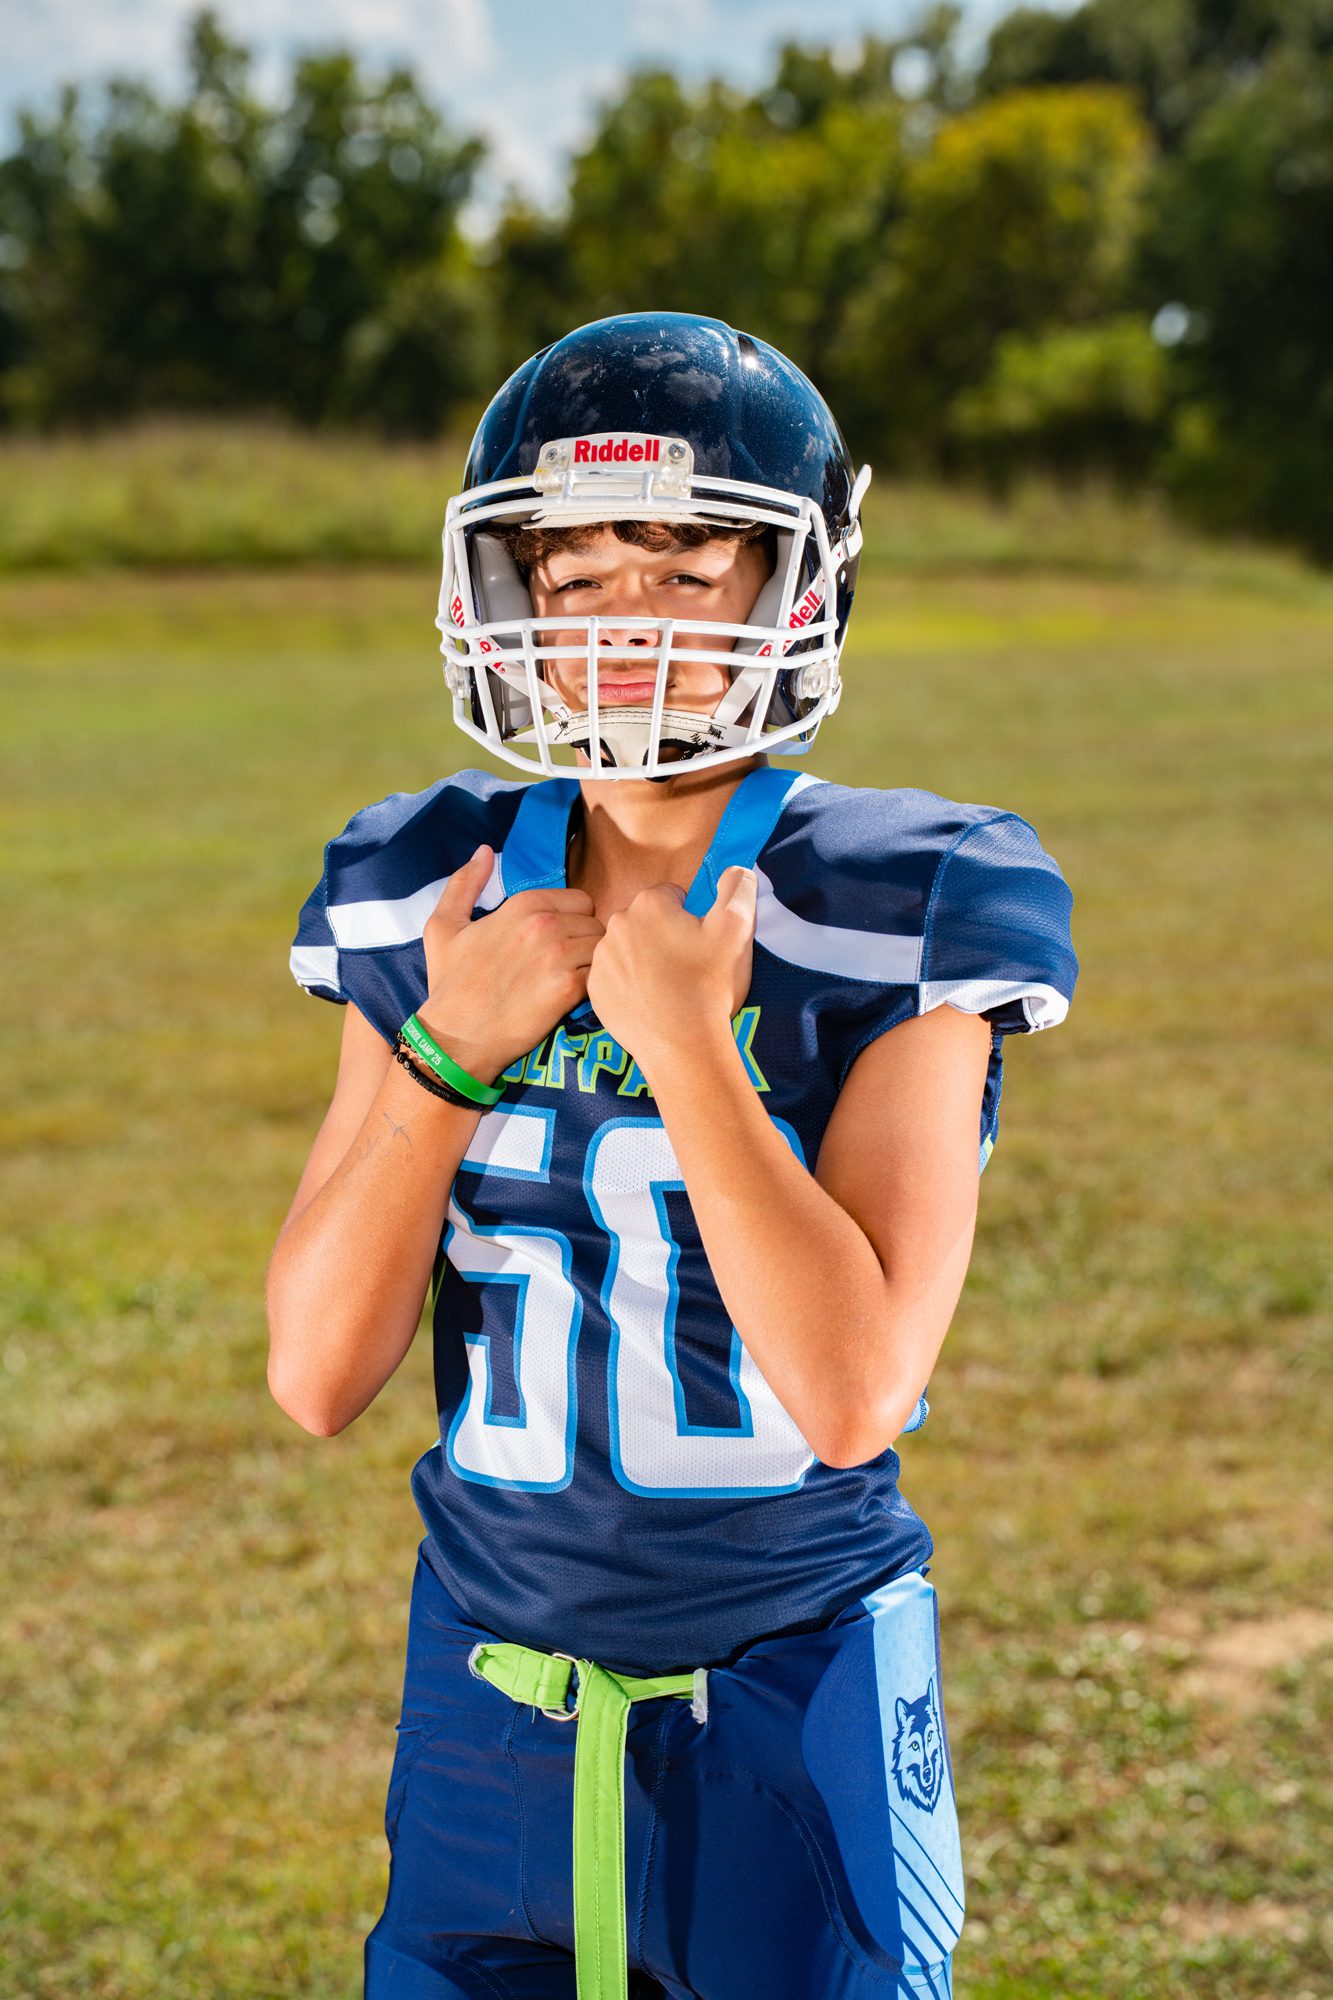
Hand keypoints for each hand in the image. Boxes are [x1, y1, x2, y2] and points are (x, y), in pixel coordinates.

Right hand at [417, 847, 604, 1082]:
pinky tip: (574, 999)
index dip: (574, 920)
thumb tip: (484, 851)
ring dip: (593, 964)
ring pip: (603, 948)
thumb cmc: (450, 984)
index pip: (581, 899)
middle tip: (568, 965)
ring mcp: (559, 955)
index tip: (559, 942)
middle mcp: (545, 924)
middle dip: (586, 941)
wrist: (456, 1037)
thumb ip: (464, 883)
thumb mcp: (443, 926)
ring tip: (574, 982)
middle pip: (597, 922)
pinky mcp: (568, 989)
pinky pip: (601, 977)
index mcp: (522, 904)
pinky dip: (593, 988)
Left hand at [586, 865, 756, 1085]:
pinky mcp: (595, 989)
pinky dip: (631, 985)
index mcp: (649, 903)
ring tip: (669, 987)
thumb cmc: (710, 986)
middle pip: (648, 920)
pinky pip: (615, 977)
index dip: (691, 918)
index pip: (673, 896)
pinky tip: (651, 1001)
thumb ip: (737, 887)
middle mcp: (616, 924)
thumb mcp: (738, 928)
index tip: (699, 944)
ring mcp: (601, 959)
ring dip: (646, 960)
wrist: (683, 1045)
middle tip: (686, 967)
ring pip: (630, 948)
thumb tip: (734, 869)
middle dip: (665, 936)